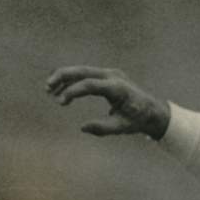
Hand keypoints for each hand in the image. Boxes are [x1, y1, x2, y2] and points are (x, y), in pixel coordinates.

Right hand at [46, 65, 170, 138]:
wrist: (152, 110)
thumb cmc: (138, 120)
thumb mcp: (123, 128)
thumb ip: (103, 128)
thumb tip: (82, 127)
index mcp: (118, 88)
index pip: (90, 84)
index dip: (73, 91)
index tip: (61, 102)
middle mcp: (113, 76)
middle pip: (82, 71)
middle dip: (63, 77)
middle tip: (47, 88)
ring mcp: (110, 73)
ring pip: (82, 71)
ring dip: (65, 78)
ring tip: (50, 91)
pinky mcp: (106, 76)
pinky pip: (86, 75)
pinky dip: (73, 81)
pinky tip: (62, 91)